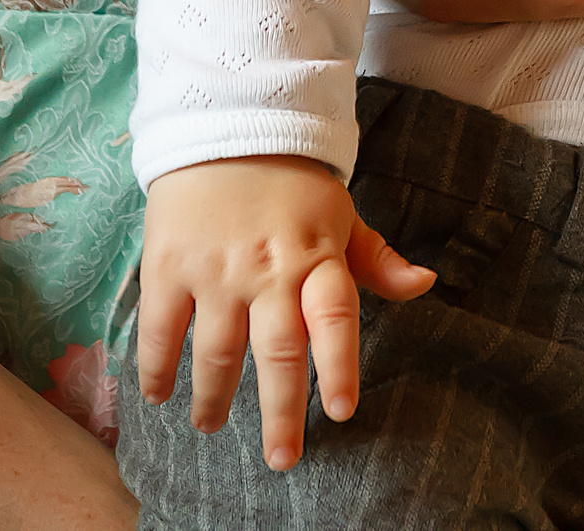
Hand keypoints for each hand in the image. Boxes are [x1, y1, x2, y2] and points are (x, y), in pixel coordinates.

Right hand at [137, 155, 434, 463]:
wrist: (225, 125)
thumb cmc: (291, 181)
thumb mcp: (341, 214)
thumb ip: (377, 259)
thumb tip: (425, 286)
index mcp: (317, 256)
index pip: (335, 316)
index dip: (339, 366)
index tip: (340, 411)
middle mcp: (269, 268)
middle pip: (277, 351)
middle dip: (281, 412)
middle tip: (282, 458)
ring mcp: (217, 268)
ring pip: (217, 351)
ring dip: (213, 397)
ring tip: (211, 426)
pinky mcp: (169, 264)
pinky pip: (162, 328)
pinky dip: (157, 367)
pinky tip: (160, 395)